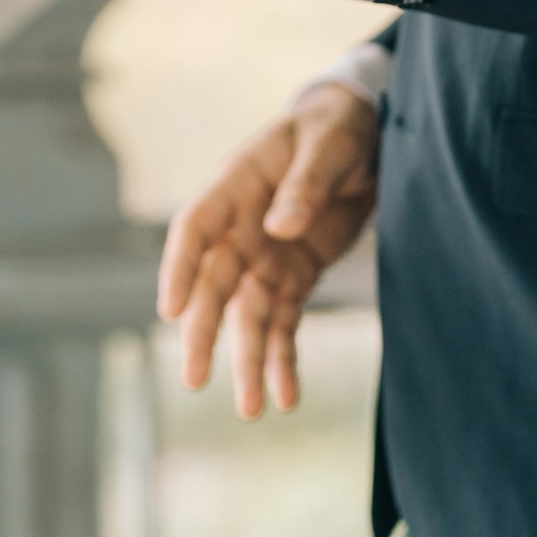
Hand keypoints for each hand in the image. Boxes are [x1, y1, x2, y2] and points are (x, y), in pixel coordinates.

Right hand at [159, 83, 378, 415]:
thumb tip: (280, 227)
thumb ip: (306, 184)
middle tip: (194, 379)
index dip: (179, 268)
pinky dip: (283, 358)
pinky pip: (284, 322)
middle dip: (204, 332)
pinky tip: (286, 395)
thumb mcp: (328, 145)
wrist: (366, 134)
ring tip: (251, 408)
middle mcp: (243, 227)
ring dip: (247, 360)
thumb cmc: (336, 128)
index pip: (195, 227)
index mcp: (238, 185)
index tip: (169, 310)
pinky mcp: (295, 276)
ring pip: (248, 315)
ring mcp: (267, 255)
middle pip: (215, 284)